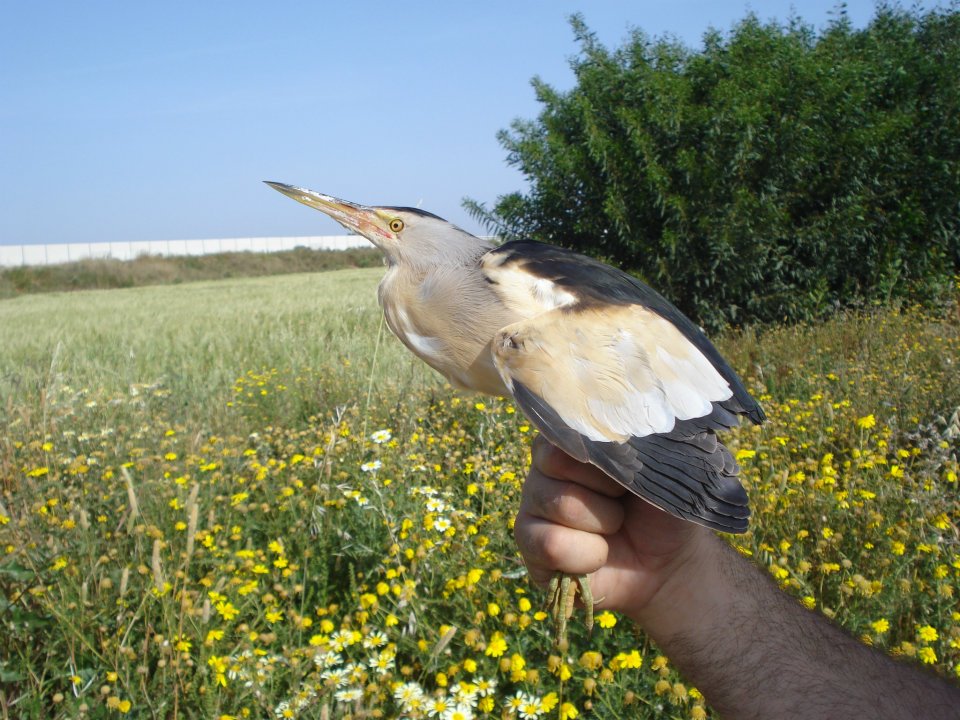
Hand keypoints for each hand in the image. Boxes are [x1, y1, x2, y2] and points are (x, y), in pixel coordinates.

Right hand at [514, 435, 712, 623]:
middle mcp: (544, 466)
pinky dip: (588, 555)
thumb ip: (636, 436)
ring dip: (603, 522)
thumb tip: (617, 424)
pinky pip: (550, 545)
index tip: (630, 465)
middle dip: (607, 487)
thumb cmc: (664, 506)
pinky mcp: (530, 547)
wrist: (670, 563)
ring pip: (559, 504)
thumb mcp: (661, 464)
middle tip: (624, 499)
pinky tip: (599, 555)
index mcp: (574, 436)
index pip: (567, 423)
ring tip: (615, 526)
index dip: (603, 448)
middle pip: (556, 460)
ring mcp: (532, 506)